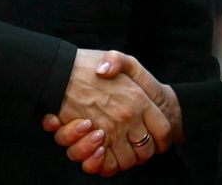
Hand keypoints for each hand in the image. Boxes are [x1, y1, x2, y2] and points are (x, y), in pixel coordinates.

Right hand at [46, 49, 170, 174]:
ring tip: (116, 147)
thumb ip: (126, 65)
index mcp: (139, 98)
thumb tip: (124, 80)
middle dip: (141, 152)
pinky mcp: (92, 141)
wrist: (57, 72)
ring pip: (127, 161)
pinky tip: (101, 152)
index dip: (162, 139)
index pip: (165, 130)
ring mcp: (110, 130)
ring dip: (122, 159)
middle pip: (147, 150)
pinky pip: (107, 165)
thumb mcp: (115, 57)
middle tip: (133, 145)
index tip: (155, 139)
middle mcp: (128, 117)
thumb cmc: (84, 64)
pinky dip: (105, 164)